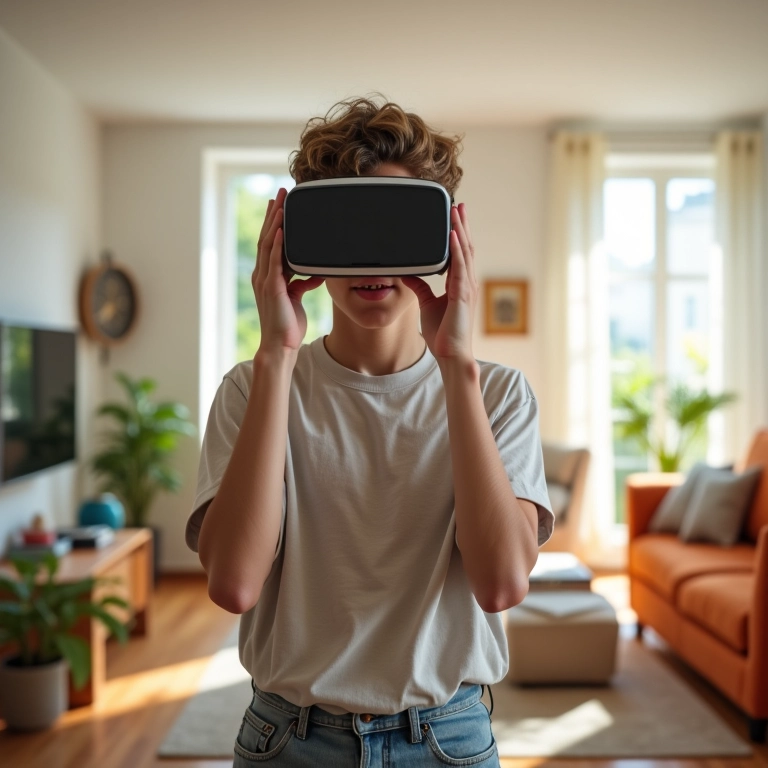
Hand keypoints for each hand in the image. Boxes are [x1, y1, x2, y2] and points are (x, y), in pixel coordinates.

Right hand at [251, 188, 324, 356]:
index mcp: (268, 276)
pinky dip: (278, 245)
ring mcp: (266, 281)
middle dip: (274, 214)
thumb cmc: (288, 324)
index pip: (270, 243)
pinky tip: (282, 230)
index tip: (279, 204)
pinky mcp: (272, 289)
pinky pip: (274, 262)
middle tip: (280, 194)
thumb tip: (317, 273)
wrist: (281, 345)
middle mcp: (263, 275)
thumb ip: (303, 283)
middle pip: (267, 238)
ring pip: (269, 245)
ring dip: (275, 223)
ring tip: (282, 204)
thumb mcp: (297, 298)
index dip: (274, 222)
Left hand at [401, 203, 477, 364]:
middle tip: (458, 204)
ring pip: (465, 252)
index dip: (458, 234)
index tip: (454, 217)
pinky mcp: (462, 295)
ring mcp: (467, 287)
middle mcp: (467, 282)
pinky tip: (452, 234)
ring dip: (460, 230)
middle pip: (466, 247)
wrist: (450, 354)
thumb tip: (408, 273)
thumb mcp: (427, 304)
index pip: (460, 253)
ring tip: (456, 211)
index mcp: (460, 284)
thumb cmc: (443, 333)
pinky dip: (457, 249)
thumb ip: (420, 287)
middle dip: (462, 225)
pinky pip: (460, 267)